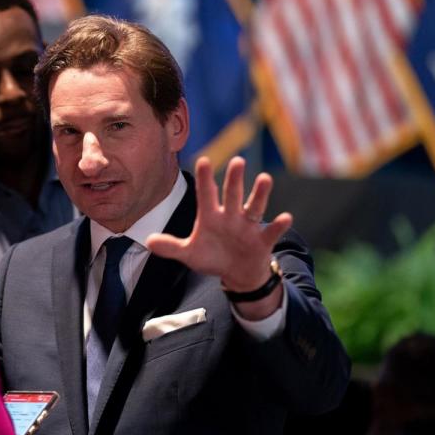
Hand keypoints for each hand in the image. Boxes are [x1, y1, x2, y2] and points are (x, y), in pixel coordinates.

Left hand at [145, 156, 292, 292]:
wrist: (238, 274)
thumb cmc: (213, 257)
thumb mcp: (190, 253)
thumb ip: (171, 247)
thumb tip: (148, 241)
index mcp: (211, 216)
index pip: (206, 194)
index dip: (204, 179)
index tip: (203, 160)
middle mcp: (231, 216)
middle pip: (232, 195)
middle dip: (234, 179)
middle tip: (237, 161)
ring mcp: (248, 227)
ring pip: (254, 207)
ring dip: (260, 194)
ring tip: (265, 179)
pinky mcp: (262, 240)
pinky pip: (271, 231)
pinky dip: (278, 225)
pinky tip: (286, 217)